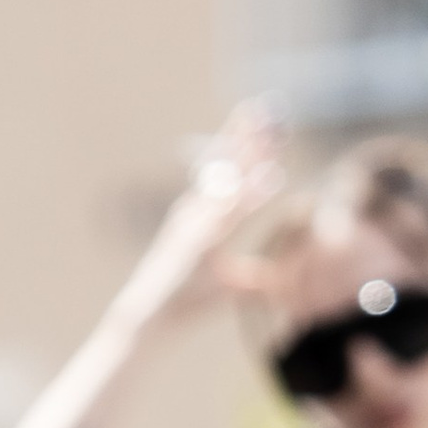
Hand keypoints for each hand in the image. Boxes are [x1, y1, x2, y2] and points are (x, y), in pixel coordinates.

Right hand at [119, 105, 288, 330]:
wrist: (151, 319)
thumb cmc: (186, 300)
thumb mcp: (227, 285)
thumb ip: (250, 277)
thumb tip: (276, 283)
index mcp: (199, 214)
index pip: (223, 171)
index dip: (242, 143)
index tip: (260, 118)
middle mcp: (195, 211)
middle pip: (224, 165)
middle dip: (247, 136)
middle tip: (268, 107)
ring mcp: (195, 223)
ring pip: (229, 181)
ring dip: (252, 155)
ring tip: (273, 133)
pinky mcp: (198, 241)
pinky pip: (230, 212)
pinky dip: (252, 193)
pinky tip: (271, 177)